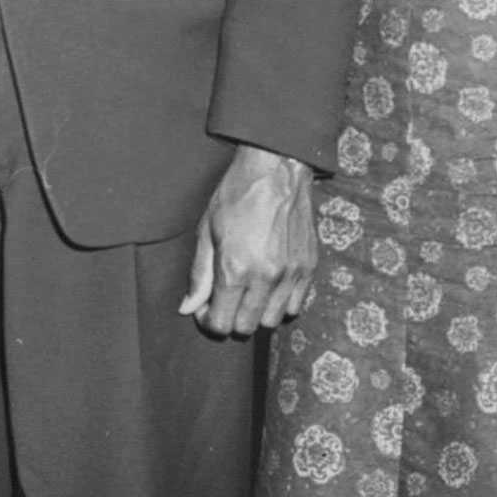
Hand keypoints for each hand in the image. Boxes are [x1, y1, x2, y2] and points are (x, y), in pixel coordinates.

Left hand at [178, 145, 315, 337]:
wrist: (277, 168)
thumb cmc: (237, 194)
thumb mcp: (207, 230)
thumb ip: (199, 275)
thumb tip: (187, 308)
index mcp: (235, 269)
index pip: (221, 324)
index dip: (208, 320)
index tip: (205, 306)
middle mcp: (266, 277)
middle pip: (246, 328)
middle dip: (230, 318)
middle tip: (224, 298)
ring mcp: (291, 274)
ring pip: (272, 321)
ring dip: (256, 313)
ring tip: (247, 291)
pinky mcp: (308, 267)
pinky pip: (295, 306)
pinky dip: (280, 303)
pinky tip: (269, 285)